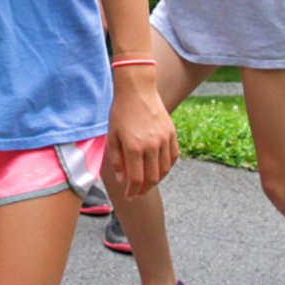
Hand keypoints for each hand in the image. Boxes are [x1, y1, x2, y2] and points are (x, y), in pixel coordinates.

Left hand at [106, 70, 177, 197]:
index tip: (129, 195)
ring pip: (164, 169)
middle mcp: (151, 145)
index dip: (132, 191)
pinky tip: (159, 169)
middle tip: (137, 193)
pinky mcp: (171, 133)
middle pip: (152, 178)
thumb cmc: (120, 112)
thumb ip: (117, 160)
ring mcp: (164, 139)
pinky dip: (167, 167)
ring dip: (156, 180)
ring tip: (146, 183)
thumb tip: (122, 179)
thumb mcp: (112, 136)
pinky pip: (173, 157)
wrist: (137, 90)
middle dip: (143, 190)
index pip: (136, 179)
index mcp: (133, 147)